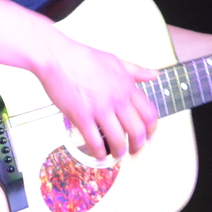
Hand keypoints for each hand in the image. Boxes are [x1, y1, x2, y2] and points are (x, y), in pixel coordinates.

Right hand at [35, 35, 158, 160]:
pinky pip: (94, 142)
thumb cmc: (84, 58)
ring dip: (119, 152)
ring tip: (116, 154)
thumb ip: (136, 71)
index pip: (149, 114)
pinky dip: (99, 153)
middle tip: (134, 149)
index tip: (148, 135)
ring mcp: (99, 109)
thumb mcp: (116, 60)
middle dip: (138, 145)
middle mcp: (117, 99)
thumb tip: (154, 75)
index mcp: (127, 86)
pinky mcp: (81, 117)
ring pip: (118, 140)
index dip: (151, 129)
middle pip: (137, 131)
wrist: (58, 57)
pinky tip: (98, 155)